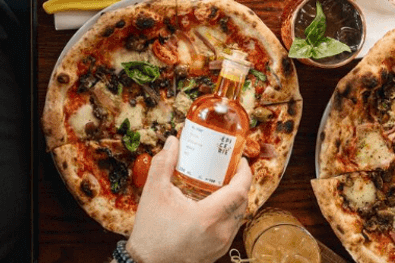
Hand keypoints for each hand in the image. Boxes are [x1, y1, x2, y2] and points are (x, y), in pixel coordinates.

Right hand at [126, 136, 251, 262]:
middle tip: (230, 170)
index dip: (244, 172)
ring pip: (239, 216)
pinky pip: (232, 228)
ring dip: (236, 200)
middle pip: (243, 202)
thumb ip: (163, 165)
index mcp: (209, 217)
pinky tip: (216, 207)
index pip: (241, 190)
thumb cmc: (150, 234)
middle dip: (240, 184)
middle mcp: (221, 232)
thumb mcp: (153, 194)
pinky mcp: (218, 252)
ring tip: (224, 186)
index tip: (240, 160)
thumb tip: (173, 141)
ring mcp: (222, 244)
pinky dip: (229, 215)